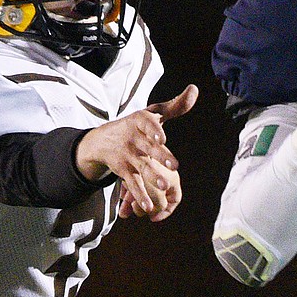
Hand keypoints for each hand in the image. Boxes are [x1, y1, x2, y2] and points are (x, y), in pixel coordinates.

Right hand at [76, 84, 197, 221]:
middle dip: (160, 157)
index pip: (147, 123)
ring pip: (141, 167)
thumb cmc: (137, 125)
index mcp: (140, 121)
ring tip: (163, 187)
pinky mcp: (123, 171)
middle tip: (174, 167)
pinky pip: (132, 184)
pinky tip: (148, 206)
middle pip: (148, 148)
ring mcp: (128, 156)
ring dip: (151, 177)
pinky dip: (139, 195)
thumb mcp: (153, 113)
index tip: (162, 138)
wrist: (102, 140)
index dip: (154, 130)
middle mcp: (133, 138)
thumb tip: (195, 89)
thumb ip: (175, 105)